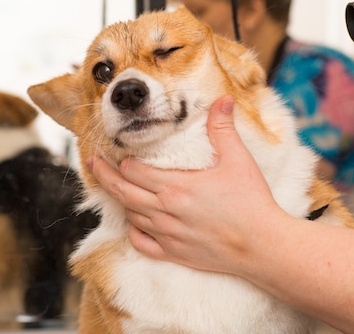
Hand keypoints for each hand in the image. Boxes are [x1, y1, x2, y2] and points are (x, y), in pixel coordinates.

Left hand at [90, 95, 287, 273]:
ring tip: (112, 188)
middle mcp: (165, 211)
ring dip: (119, 200)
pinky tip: (134, 223)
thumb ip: (223, 128)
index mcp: (176, 186)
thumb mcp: (238, 159)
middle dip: (104, 176)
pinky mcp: (174, 254)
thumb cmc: (251, 202)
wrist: (262, 245)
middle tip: (91, 164)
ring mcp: (167, 235)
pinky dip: (133, 231)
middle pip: (123, 192)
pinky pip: (142, 243)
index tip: (115, 152)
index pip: (134, 171)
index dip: (122, 160)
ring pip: (130, 216)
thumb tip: (222, 99)